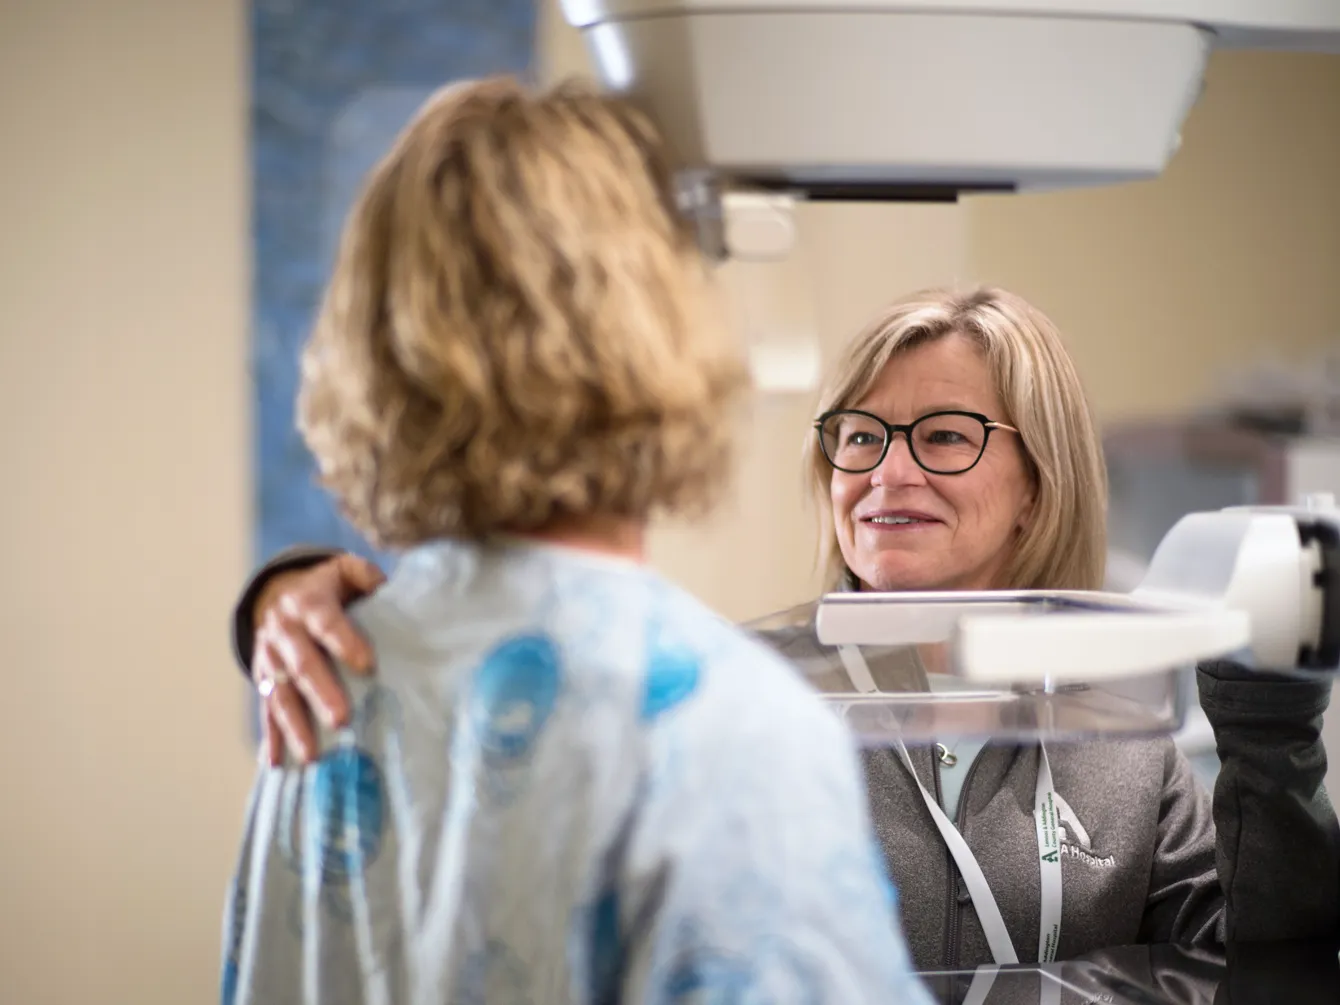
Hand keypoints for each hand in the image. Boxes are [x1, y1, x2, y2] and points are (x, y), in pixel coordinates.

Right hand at [253, 553, 386, 765]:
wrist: (278, 591)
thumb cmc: (327, 587)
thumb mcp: (345, 570)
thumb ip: (366, 577)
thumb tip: (389, 592)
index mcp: (307, 601)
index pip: (325, 621)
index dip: (345, 641)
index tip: (367, 666)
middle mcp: (282, 630)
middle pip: (300, 664)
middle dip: (320, 693)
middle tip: (342, 719)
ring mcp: (269, 657)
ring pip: (280, 693)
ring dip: (294, 725)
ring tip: (312, 754)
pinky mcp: (264, 678)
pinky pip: (265, 709)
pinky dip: (270, 737)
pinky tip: (275, 763)